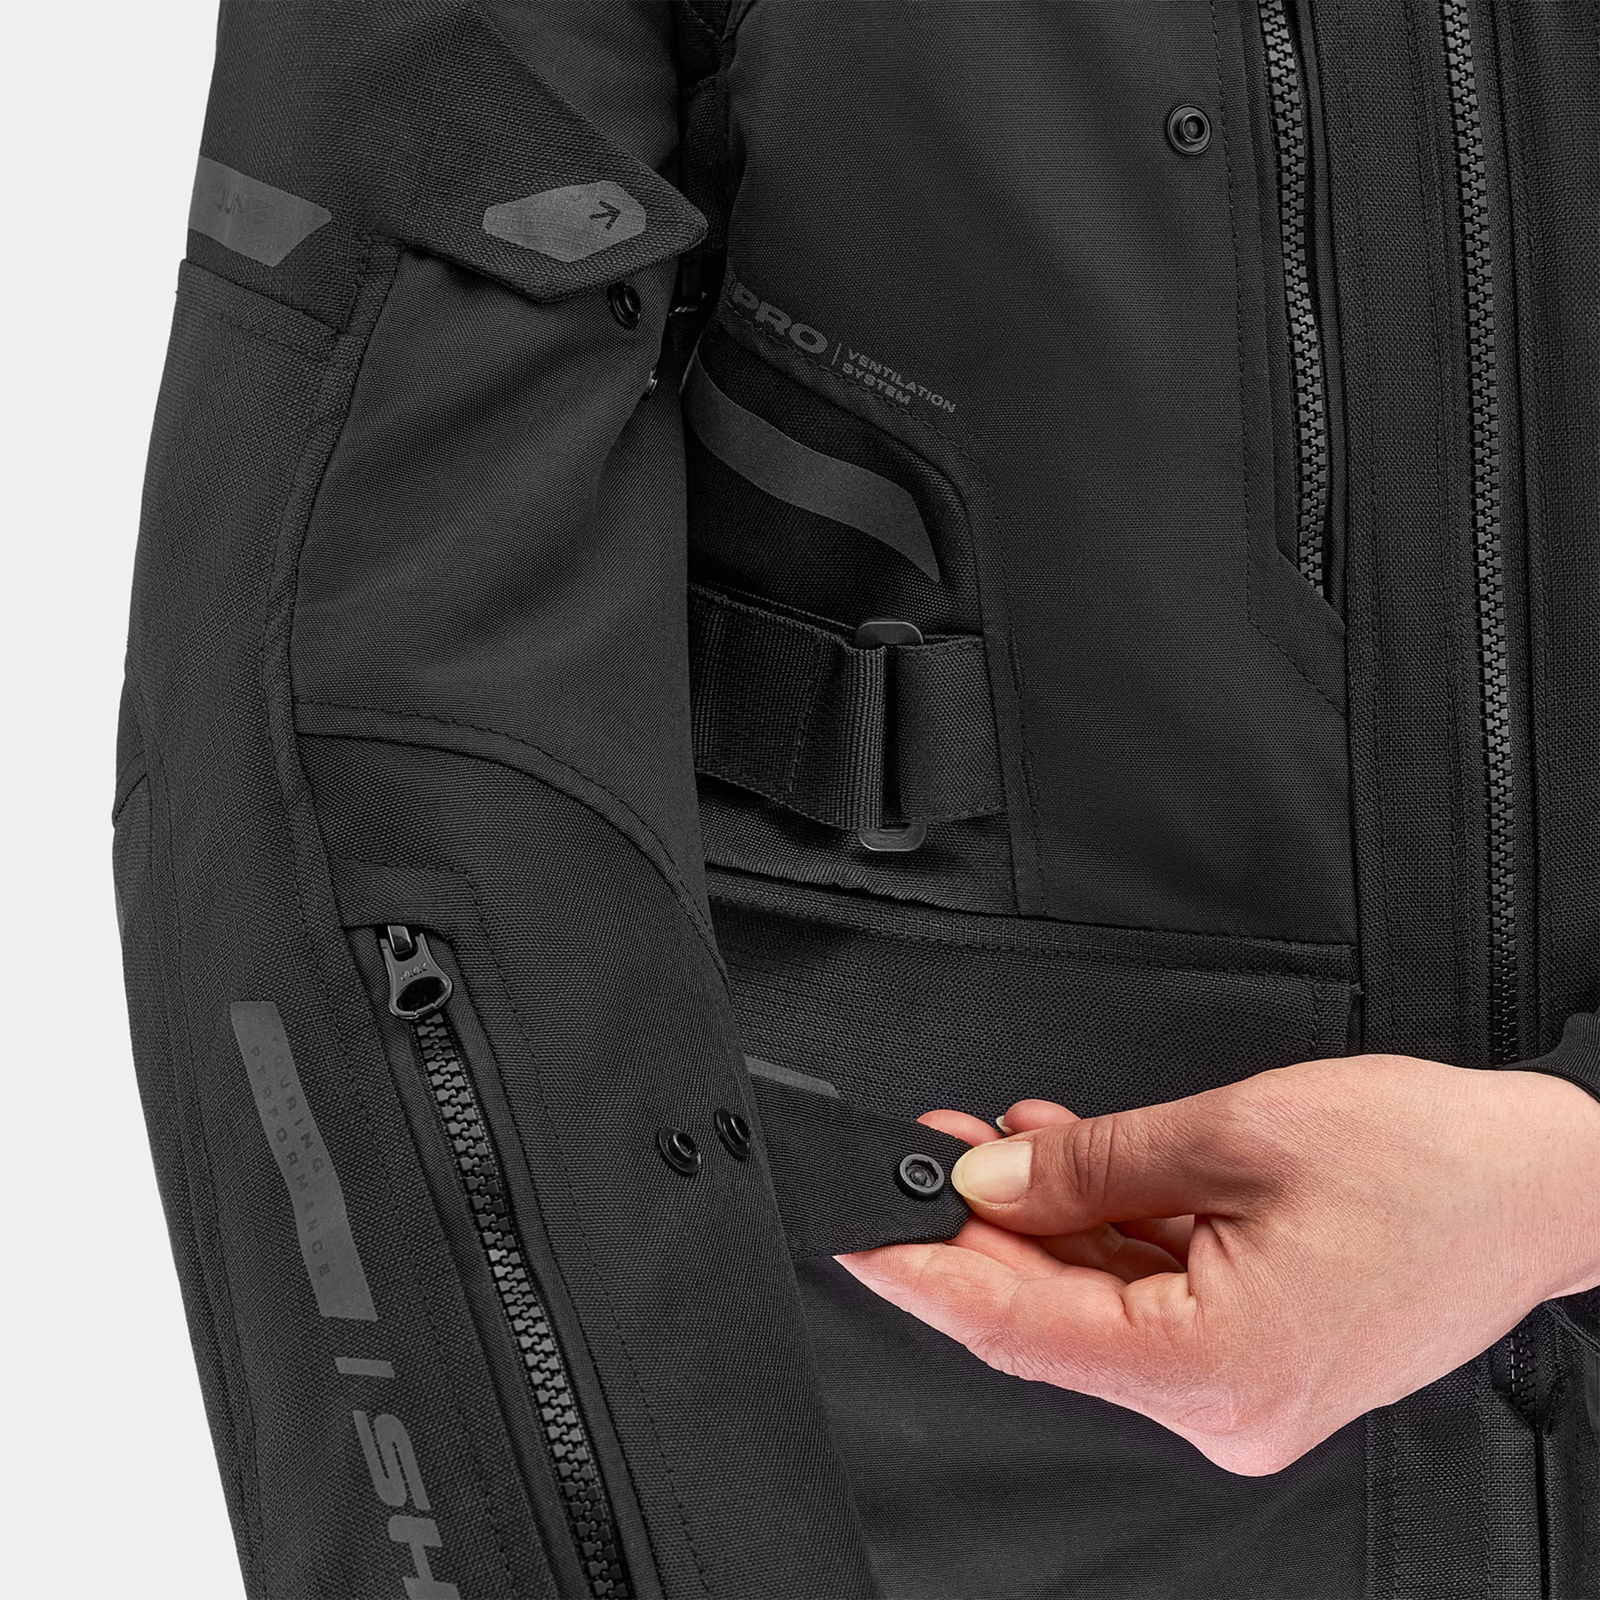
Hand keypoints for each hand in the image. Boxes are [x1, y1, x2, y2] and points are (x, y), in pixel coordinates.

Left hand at [837, 1055, 1599, 1474]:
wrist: (1542, 1181)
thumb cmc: (1431, 1163)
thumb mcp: (1232, 1135)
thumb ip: (1090, 1165)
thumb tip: (987, 1176)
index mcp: (1215, 1368)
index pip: (1018, 1328)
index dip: (922, 1271)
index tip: (857, 1227)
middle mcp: (1222, 1402)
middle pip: (1049, 1315)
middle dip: (980, 1226)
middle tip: (927, 1148)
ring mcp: (1239, 1385)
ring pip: (1095, 1299)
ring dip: (1041, 1216)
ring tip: (994, 1136)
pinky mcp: (1255, 1351)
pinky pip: (1147, 1291)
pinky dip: (1101, 1227)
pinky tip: (1065, 1161)